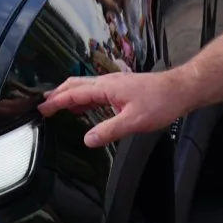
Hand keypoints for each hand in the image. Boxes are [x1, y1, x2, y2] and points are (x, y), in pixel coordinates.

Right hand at [39, 69, 188, 147]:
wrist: (180, 90)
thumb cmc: (160, 102)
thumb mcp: (133, 121)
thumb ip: (108, 131)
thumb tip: (87, 140)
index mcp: (105, 88)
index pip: (73, 94)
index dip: (56, 101)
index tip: (41, 109)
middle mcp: (106, 82)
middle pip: (75, 85)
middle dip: (57, 94)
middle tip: (44, 106)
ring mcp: (114, 84)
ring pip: (85, 86)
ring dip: (69, 95)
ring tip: (59, 105)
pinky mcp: (121, 88)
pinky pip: (95, 90)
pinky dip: (84, 97)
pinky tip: (86, 107)